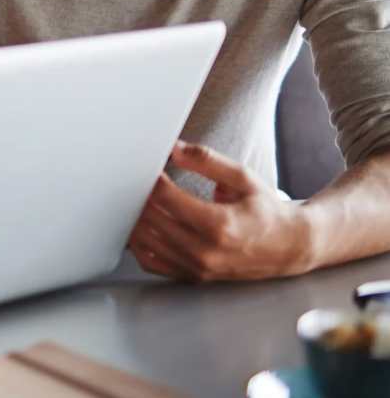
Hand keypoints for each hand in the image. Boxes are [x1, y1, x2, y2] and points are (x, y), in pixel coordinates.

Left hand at [127, 140, 312, 281]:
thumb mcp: (242, 177)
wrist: (290, 246)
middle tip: (135, 179)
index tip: (146, 166)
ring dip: (135, 218)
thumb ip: (206, 160)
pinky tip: (141, 226)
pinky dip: (139, 244)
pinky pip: (151, 262)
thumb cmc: (267, 211)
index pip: (165, 198)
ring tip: (135, 199)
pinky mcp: (193, 277)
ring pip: (145, 242)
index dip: (149, 179)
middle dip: (139, 196)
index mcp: (219, 224)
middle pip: (150, 219)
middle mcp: (205, 251)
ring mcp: (198, 268)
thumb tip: (173, 148)